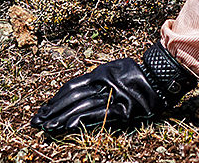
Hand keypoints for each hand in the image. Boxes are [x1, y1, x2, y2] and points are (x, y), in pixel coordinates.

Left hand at [32, 43, 194, 135]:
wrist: (161, 78)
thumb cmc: (139, 76)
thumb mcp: (115, 71)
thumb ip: (99, 79)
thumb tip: (81, 89)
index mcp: (100, 73)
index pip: (71, 86)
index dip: (56, 98)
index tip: (43, 108)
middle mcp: (102, 82)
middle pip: (71, 97)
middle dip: (53, 109)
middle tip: (37, 120)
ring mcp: (111, 95)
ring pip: (79, 106)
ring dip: (61, 117)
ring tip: (47, 126)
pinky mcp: (120, 108)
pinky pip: (95, 115)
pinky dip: (79, 119)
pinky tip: (66, 125)